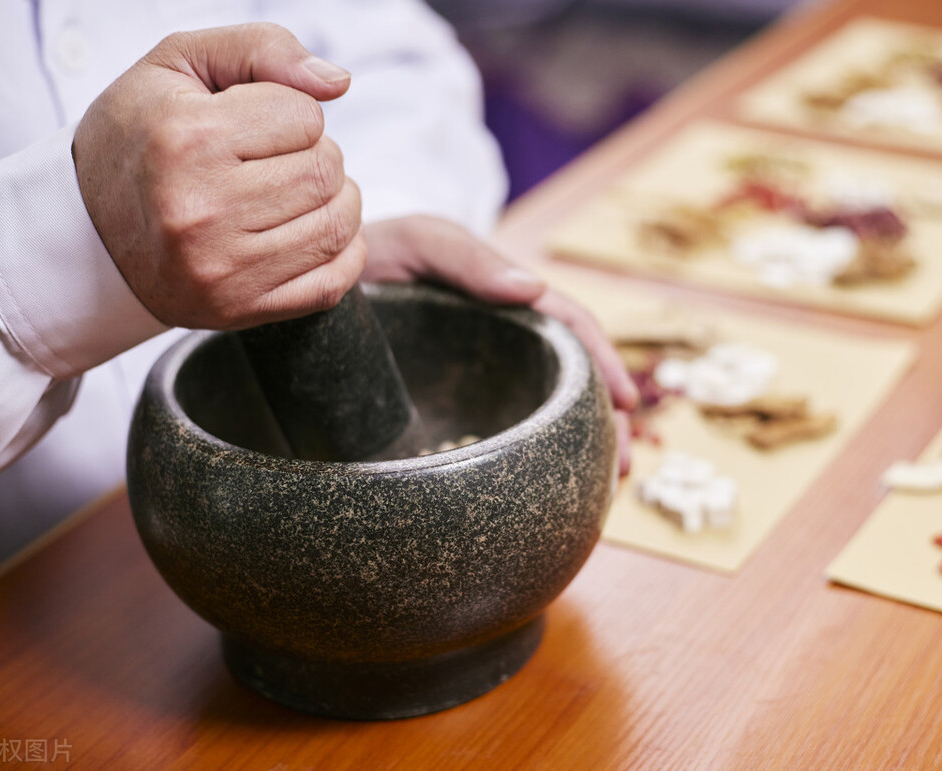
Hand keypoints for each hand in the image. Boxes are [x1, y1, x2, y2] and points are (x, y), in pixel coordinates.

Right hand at [73, 23, 366, 329]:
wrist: (85, 227)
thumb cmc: (141, 136)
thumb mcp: (181, 64)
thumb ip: (263, 49)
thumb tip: (338, 83)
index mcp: (186, 139)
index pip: (306, 117)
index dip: (292, 112)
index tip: (258, 123)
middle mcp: (202, 209)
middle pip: (326, 171)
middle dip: (315, 155)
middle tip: (277, 160)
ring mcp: (221, 268)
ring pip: (338, 225)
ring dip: (333, 202)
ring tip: (294, 193)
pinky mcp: (238, 309)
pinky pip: (333, 282)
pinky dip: (341, 253)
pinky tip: (308, 232)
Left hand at [359, 215, 637, 473]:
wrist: (313, 287)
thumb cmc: (374, 253)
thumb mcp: (419, 241)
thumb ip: (465, 258)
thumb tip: (533, 288)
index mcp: (507, 303)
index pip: (572, 332)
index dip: (605, 364)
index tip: (627, 404)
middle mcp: (501, 345)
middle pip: (570, 384)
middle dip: (607, 422)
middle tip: (626, 465)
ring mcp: (477, 382)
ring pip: (541, 419)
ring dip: (577, 451)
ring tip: (598, 492)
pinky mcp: (447, 415)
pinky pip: (495, 444)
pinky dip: (526, 468)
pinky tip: (538, 498)